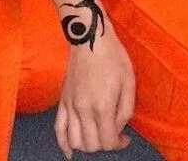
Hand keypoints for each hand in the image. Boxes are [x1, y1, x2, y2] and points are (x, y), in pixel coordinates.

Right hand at [54, 13, 135, 157]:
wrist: (90, 38)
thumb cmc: (113, 57)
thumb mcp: (129, 81)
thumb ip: (126, 110)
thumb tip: (118, 128)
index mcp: (102, 106)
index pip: (108, 142)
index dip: (119, 144)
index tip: (125, 138)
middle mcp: (83, 110)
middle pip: (92, 145)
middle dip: (105, 144)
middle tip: (114, 134)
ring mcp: (70, 107)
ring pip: (75, 142)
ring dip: (87, 145)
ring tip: (97, 135)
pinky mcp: (62, 102)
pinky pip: (58, 130)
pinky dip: (64, 144)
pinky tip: (70, 151)